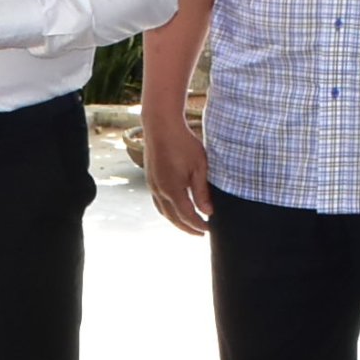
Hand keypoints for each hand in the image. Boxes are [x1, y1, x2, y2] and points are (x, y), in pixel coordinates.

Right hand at [141, 100, 211, 237]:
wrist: (161, 125)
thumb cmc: (183, 143)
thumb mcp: (199, 167)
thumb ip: (202, 192)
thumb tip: (208, 212)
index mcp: (172, 189)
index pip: (187, 215)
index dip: (198, 224)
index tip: (209, 229)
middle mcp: (159, 191)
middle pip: (173, 218)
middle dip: (187, 228)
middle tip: (200, 233)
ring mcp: (152, 185)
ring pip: (163, 211)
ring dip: (176, 221)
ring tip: (188, 224)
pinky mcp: (150, 179)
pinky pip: (158, 202)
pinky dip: (168, 210)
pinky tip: (175, 208)